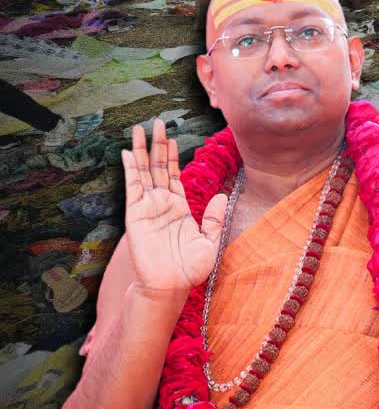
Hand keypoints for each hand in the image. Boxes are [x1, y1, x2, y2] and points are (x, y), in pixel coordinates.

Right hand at [121, 119, 226, 294]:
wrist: (171, 286)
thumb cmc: (190, 269)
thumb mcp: (210, 241)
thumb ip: (214, 217)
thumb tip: (221, 194)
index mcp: (180, 208)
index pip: (174, 175)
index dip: (172, 156)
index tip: (172, 137)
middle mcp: (163, 204)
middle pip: (158, 168)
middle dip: (158, 145)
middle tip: (157, 122)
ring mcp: (148, 208)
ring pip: (145, 172)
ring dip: (142, 150)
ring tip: (140, 129)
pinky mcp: (136, 215)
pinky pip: (133, 188)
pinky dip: (131, 170)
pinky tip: (128, 153)